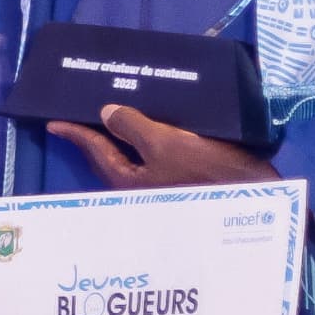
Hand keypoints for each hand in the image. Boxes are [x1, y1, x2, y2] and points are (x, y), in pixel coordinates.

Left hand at [48, 105, 279, 189]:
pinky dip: (150, 142)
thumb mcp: (166, 144)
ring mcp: (163, 188)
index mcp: (129, 182)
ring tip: (118, 115)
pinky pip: (158, 160)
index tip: (52, 123)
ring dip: (125, 138)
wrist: (262, 201)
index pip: (94, 151)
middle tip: (85, 114)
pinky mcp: (186, 183)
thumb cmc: (209, 174)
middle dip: (98, 136)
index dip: (75, 133)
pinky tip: (156, 127)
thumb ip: (133, 128)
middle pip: (112, 157)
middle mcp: (141, 189)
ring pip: (136, 159)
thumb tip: (105, 113)